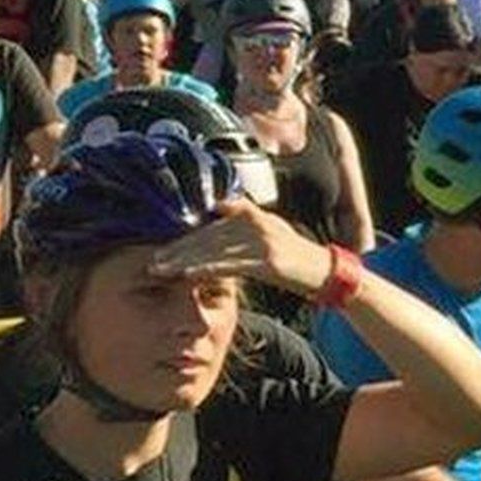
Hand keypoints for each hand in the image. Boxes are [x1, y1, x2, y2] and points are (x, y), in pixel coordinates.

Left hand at [145, 201, 332, 297]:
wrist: (327, 273)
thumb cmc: (296, 256)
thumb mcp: (271, 227)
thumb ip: (244, 215)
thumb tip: (217, 205)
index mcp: (251, 213)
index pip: (209, 225)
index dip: (184, 237)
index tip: (163, 248)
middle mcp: (254, 223)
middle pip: (206, 237)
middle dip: (177, 250)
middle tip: (153, 262)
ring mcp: (262, 242)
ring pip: (213, 251)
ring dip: (184, 261)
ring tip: (162, 270)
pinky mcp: (268, 262)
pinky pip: (230, 265)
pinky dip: (207, 270)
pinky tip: (188, 275)